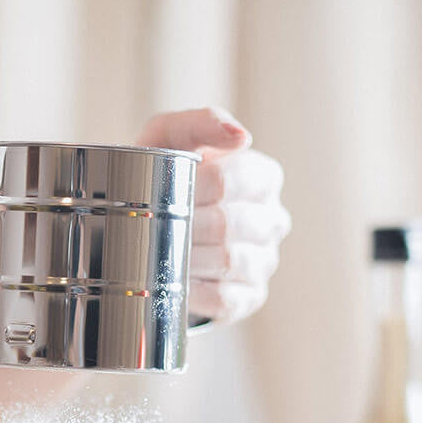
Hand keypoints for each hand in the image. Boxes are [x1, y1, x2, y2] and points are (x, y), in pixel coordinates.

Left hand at [136, 107, 290, 323]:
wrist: (149, 226)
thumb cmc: (162, 176)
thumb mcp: (171, 138)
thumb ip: (201, 123)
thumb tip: (241, 136)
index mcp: (263, 177)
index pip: (229, 181)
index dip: (190, 189)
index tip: (161, 192)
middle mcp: (272, 220)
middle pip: (227, 224)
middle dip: (184, 226)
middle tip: (153, 225)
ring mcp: (264, 262)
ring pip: (229, 262)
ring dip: (187, 258)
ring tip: (160, 252)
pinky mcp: (249, 298)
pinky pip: (225, 299)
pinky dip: (193, 291)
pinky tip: (174, 280)